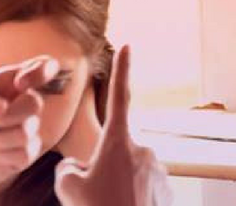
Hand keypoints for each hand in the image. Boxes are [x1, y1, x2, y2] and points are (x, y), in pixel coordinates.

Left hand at [0, 56, 57, 201]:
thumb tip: (4, 108)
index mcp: (6, 84)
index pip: (41, 67)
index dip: (41, 70)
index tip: (20, 84)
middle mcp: (20, 104)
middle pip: (35, 103)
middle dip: (7, 117)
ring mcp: (25, 129)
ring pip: (26, 132)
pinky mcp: (25, 153)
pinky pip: (24, 154)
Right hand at [55, 45, 170, 205]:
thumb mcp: (69, 189)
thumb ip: (68, 170)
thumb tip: (78, 167)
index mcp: (119, 143)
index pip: (120, 97)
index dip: (123, 70)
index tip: (129, 45)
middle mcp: (143, 149)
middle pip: (113, 152)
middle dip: (101, 171)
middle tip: (96, 195)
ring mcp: (157, 168)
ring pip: (125, 173)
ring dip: (115, 187)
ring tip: (110, 204)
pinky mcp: (166, 187)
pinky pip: (140, 188)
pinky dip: (129, 199)